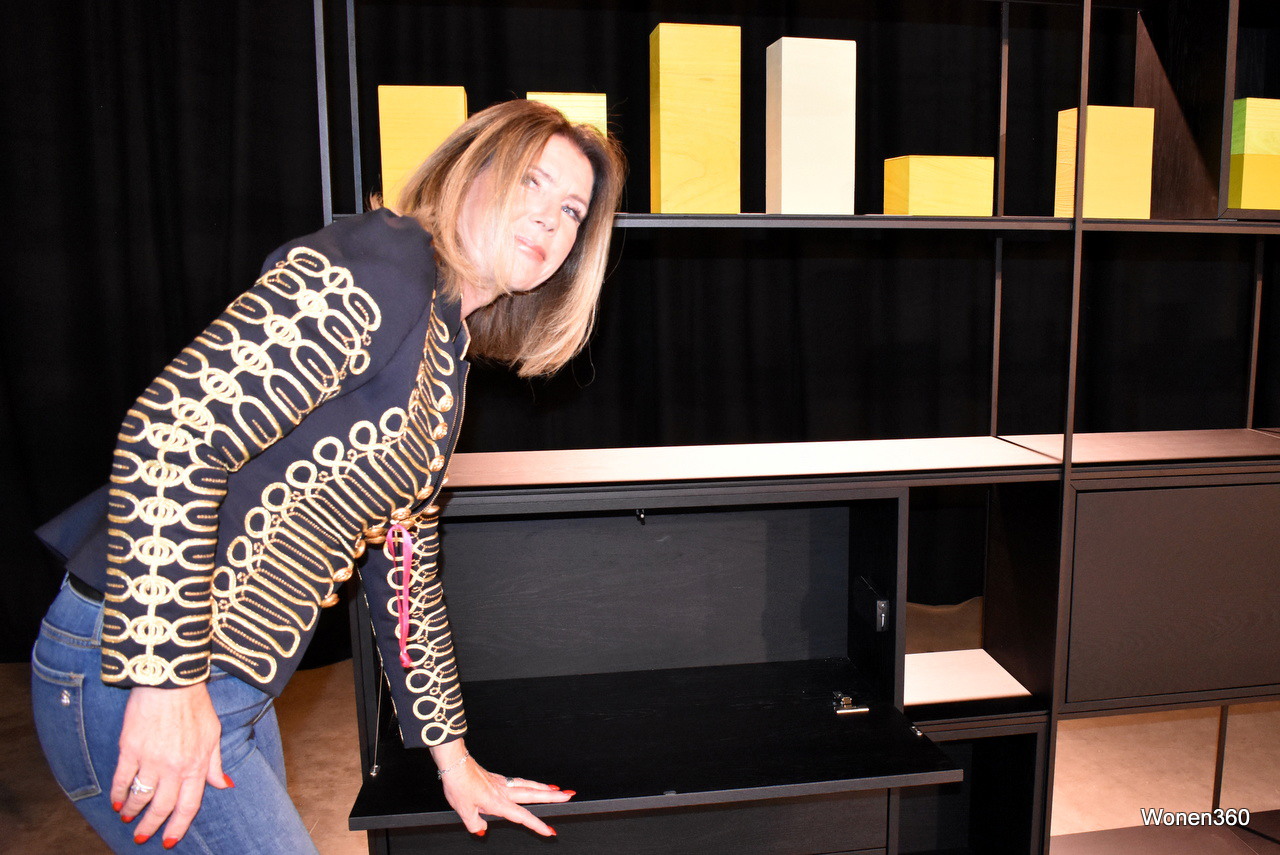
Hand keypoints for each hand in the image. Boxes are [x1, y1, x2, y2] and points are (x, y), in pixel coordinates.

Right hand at [110, 683, 232, 846]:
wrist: (171, 683)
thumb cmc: (195, 705)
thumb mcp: (213, 734)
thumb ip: (215, 764)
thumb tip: (224, 785)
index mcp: (196, 765)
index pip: (188, 806)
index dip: (178, 826)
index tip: (168, 840)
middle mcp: (174, 767)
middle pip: (162, 807)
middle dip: (151, 826)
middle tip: (141, 837)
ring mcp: (150, 760)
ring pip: (140, 796)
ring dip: (132, 811)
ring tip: (128, 817)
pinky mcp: (130, 749)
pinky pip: (122, 780)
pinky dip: (117, 794)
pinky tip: (115, 802)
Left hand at [433, 741, 572, 837]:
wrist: (455, 764)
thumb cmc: (459, 785)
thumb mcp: (464, 811)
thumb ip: (475, 824)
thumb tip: (482, 831)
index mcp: (498, 802)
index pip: (522, 816)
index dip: (537, 825)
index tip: (550, 831)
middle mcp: (504, 791)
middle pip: (534, 794)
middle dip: (553, 797)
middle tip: (569, 795)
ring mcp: (501, 782)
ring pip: (529, 785)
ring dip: (545, 787)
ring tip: (558, 789)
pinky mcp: (496, 777)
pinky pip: (518, 780)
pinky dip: (529, 782)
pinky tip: (530, 784)